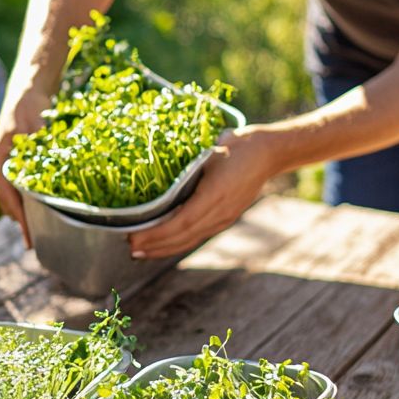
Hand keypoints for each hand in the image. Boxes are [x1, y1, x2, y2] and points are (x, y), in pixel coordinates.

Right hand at [0, 88, 49, 246]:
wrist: (28, 89)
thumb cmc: (29, 105)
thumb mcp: (36, 128)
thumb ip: (38, 151)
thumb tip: (45, 176)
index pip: (7, 197)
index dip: (20, 218)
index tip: (30, 236)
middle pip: (6, 201)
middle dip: (20, 220)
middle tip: (34, 241)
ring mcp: (1, 163)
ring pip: (9, 195)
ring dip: (21, 212)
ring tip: (35, 230)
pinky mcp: (10, 160)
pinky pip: (14, 186)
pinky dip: (23, 199)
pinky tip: (35, 208)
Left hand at [127, 127, 278, 258]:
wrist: (267, 153)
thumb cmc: (234, 146)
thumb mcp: (208, 152)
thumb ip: (185, 171)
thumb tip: (150, 179)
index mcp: (215, 194)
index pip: (181, 222)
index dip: (156, 234)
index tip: (134, 237)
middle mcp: (220, 212)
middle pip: (183, 237)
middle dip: (154, 245)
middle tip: (130, 248)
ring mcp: (224, 218)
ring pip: (190, 240)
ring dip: (163, 249)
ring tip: (141, 252)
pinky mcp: (224, 219)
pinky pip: (197, 236)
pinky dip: (177, 243)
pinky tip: (162, 245)